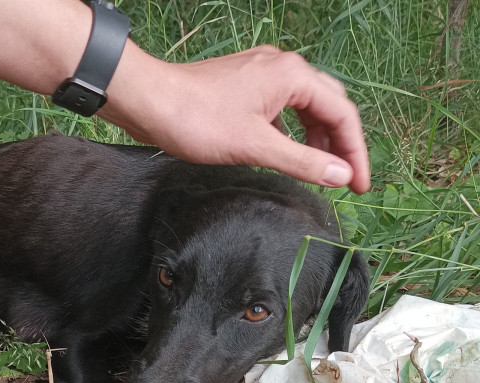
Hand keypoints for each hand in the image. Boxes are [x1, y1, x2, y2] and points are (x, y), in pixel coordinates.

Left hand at [103, 45, 369, 192]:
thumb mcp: (255, 146)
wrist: (149, 101)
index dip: (355, 153)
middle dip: (341, 144)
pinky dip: (292, 131)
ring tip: (322, 171)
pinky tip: (288, 152)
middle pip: (328, 106)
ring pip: (305, 106)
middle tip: (347, 180)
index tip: (361, 186)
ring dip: (316, 138)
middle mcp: (283, 67)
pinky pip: (282, 107)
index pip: (342, 114)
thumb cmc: (197, 120)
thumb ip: (302, 162)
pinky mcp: (244, 85)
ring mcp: (262, 74)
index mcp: (293, 75)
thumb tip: (341, 176)